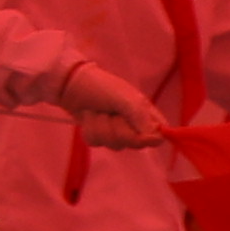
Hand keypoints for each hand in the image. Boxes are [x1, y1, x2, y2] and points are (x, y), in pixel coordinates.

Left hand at [41, 69, 170, 148]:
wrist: (71, 85)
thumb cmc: (102, 87)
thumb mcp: (124, 98)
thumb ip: (139, 116)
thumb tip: (155, 139)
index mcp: (147, 115)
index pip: (158, 137)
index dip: (150, 139)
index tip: (139, 134)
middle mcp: (134, 126)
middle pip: (135, 144)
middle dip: (118, 128)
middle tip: (110, 113)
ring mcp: (116, 133)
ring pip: (114, 145)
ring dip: (101, 126)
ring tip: (98, 111)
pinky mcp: (99, 136)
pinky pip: (97, 143)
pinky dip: (90, 129)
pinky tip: (88, 117)